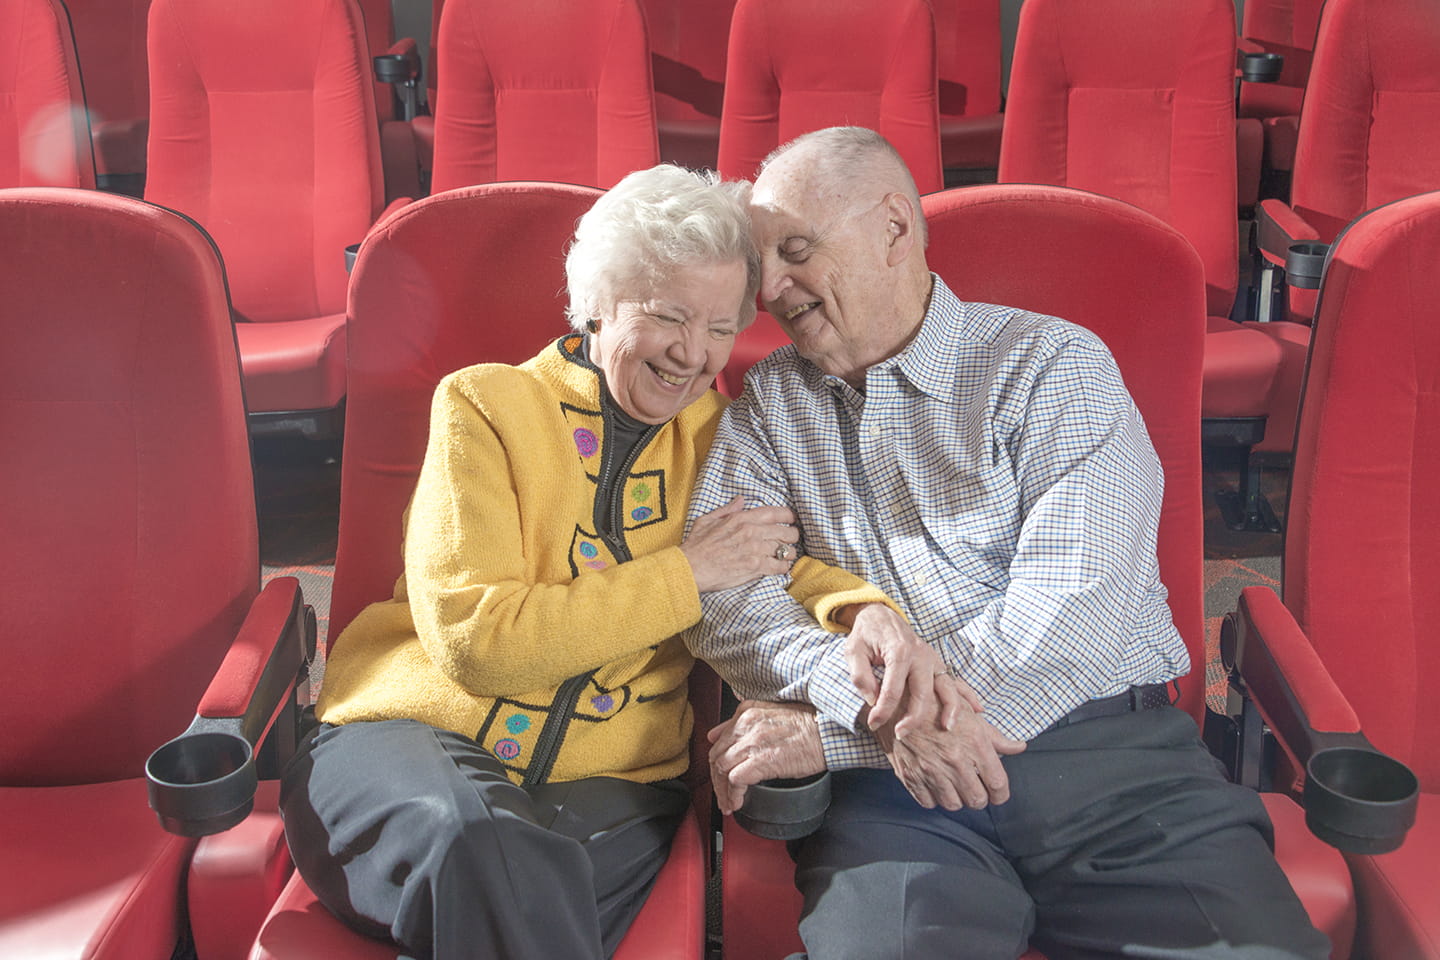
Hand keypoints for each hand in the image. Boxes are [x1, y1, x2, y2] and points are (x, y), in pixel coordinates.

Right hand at [682, 496, 799, 592]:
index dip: (789, 516)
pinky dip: (783, 567)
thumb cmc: (696, 546)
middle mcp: (751, 532)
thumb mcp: (707, 520)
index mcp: (741, 518)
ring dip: (789, 553)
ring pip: (786, 550)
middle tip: (791, 540)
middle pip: (786, 532)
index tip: (791, 520)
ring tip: (787, 556)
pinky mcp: (755, 567)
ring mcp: (755, 550)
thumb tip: (741, 500)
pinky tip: (781, 568)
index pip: (775, 513)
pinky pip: (780, 566)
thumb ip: (727, 510)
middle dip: (792, 536)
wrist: (689, 568)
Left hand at [707, 700, 825, 814]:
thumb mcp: (772, 716)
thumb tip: (716, 734)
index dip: (717, 761)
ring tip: (729, 803)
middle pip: (716, 756)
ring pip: (721, 769)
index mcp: (746, 712)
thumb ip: (742, 723)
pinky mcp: (760, 760)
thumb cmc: (809, 726)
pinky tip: (738, 803)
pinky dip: (733, 794)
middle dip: (716, 779)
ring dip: (723, 790)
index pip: (719, 740)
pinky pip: (735, 780)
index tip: (720, 775)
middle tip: (723, 794)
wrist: (828, 732)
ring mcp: (751, 742)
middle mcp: (745, 725)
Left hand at [840, 603, 981, 735]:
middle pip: (923, 693)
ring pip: (947, 687)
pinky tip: (977, 711)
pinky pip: (956, 681)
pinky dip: (967, 696)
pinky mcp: (937, 663)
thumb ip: (860, 675)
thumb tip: (872, 699)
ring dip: (950, 709)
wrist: (880, 615)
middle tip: (901, 735)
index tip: (873, 724)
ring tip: (946, 729)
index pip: (892, 690)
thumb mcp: (852, 651)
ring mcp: (932, 659)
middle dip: (914, 718)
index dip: (882, 711)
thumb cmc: (866, 634)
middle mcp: (920, 655)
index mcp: (899, 651)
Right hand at [870, 696, 1025, 810]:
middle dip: (980, 797)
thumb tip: (1019, 747)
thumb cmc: (935, 703)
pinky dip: (934, 797)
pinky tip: (936, 784)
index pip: (998, 784)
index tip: (998, 793)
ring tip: (955, 786)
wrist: (895, 699)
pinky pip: (928, 802)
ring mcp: (930, 770)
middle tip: (976, 788)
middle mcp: (954, 759)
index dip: (1001, 794)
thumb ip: (995, 736)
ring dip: (957, 798)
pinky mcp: (910, 775)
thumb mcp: (969, 713)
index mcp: (974, 742)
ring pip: (953, 804)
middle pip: (977, 800)